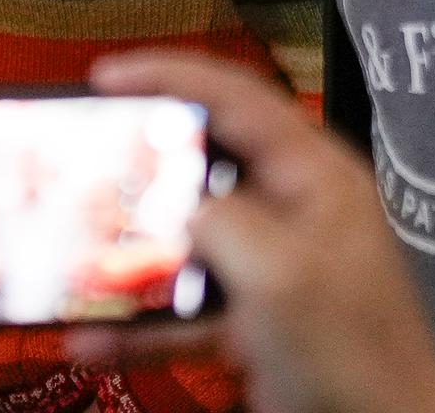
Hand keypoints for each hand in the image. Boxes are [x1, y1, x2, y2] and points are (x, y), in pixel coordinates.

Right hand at [79, 52, 434, 412]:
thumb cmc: (360, 357)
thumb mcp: (283, 275)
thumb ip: (223, 223)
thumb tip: (177, 209)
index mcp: (314, 177)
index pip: (236, 98)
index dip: (168, 77)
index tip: (107, 77)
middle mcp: (293, 210)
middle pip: (200, 165)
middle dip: (136, 169)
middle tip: (83, 161)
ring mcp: (271, 267)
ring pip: (183, 242)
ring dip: (129, 256)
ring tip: (75, 252)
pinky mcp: (253, 320)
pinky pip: (183, 309)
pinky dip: (140, 324)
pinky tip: (95, 339)